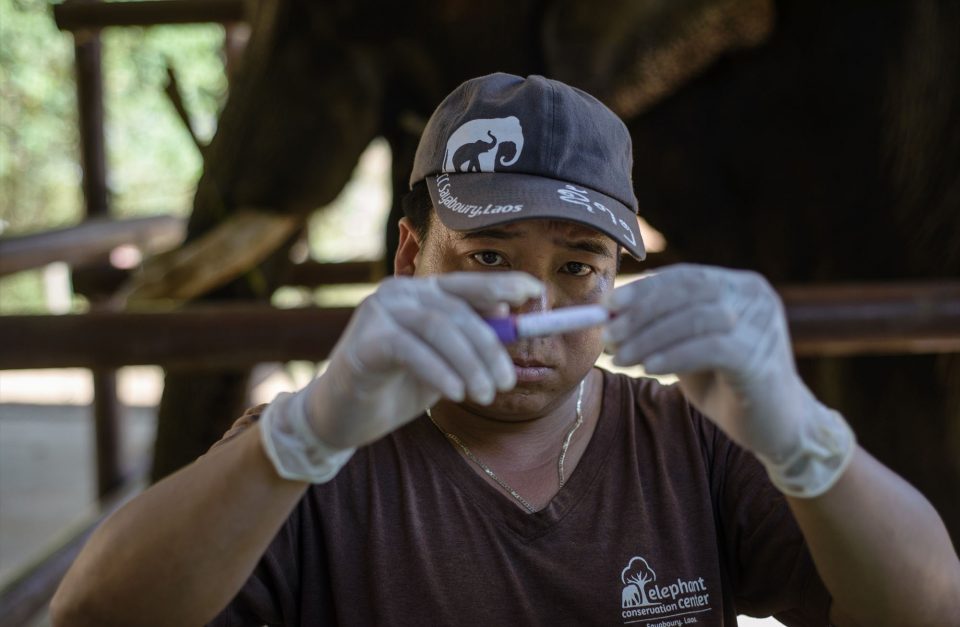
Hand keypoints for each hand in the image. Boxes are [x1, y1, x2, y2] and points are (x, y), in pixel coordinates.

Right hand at [302, 272, 543, 449]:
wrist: (340, 417)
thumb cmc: (396, 386)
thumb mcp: (445, 364)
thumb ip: (471, 341)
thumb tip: (510, 317)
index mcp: (420, 293)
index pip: (467, 283)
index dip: (503, 285)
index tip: (535, 294)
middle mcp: (398, 294)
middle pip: (457, 310)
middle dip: (490, 346)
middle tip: (506, 381)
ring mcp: (377, 314)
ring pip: (438, 327)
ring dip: (469, 363)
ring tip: (485, 394)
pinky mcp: (362, 343)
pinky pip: (410, 351)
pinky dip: (438, 371)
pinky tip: (456, 393)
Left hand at [603, 264, 813, 461]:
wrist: (776, 427)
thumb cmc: (727, 384)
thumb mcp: (690, 347)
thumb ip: (662, 327)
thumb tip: (610, 315)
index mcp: (739, 286)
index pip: (685, 276)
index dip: (644, 289)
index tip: (608, 306)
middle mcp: (755, 297)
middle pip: (688, 292)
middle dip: (642, 312)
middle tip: (609, 335)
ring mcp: (762, 325)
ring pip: (695, 319)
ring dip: (650, 338)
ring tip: (621, 358)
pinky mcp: (761, 358)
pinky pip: (709, 348)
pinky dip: (673, 356)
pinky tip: (648, 368)